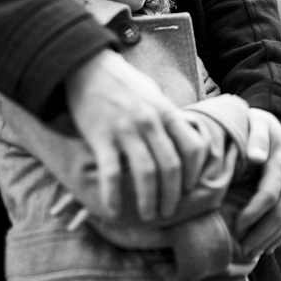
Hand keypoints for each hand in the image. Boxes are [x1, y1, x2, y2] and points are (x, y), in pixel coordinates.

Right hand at [64, 49, 208, 221]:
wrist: (86, 65)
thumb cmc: (122, 82)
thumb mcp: (153, 93)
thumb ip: (166, 116)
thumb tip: (181, 139)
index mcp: (166, 110)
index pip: (193, 147)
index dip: (194, 172)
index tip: (189, 188)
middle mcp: (149, 121)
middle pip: (170, 166)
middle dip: (172, 195)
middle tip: (168, 211)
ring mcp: (125, 129)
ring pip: (145, 174)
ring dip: (149, 201)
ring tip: (148, 215)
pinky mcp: (101, 137)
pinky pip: (111, 173)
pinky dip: (113, 196)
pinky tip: (113, 211)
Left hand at [235, 108, 280, 258]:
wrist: (279, 125)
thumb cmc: (258, 124)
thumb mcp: (256, 123)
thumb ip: (256, 137)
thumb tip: (256, 157)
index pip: (268, 195)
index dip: (253, 213)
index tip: (236, 226)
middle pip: (280, 213)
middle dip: (261, 234)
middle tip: (242, 250)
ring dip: (270, 239)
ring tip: (250, 253)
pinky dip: (280, 236)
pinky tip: (266, 248)